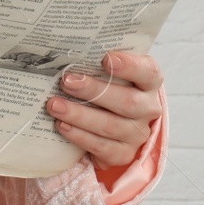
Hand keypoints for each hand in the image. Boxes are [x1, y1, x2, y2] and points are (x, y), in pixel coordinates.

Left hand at [46, 50, 163, 169]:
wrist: (117, 123)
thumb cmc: (111, 88)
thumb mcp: (112, 73)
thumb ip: (99, 62)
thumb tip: (70, 51)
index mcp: (149, 83)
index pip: (148, 72)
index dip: (129, 66)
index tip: (106, 58)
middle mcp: (148, 109)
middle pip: (126, 102)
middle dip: (93, 91)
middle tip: (67, 81)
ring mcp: (137, 134)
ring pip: (109, 126)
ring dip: (79, 115)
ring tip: (54, 105)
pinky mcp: (122, 153)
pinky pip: (100, 146)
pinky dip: (79, 136)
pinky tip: (62, 125)